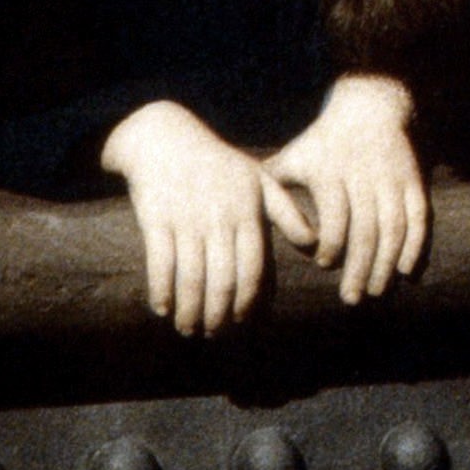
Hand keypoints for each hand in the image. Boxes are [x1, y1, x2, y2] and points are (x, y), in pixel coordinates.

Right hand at [99, 101, 298, 335]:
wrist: (164, 136)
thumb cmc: (216, 163)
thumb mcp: (257, 179)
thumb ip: (286, 212)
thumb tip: (313, 243)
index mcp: (247, 212)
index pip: (253, 268)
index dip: (247, 301)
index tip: (241, 321)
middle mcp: (219, 218)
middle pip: (222, 280)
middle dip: (218, 314)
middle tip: (213, 333)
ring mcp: (186, 219)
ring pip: (192, 278)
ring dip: (190, 310)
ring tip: (188, 328)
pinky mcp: (156, 218)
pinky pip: (161, 263)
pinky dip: (162, 290)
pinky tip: (162, 308)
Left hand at [265, 75, 428, 303]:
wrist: (371, 108)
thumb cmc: (324, 142)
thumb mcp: (296, 155)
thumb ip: (273, 186)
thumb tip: (240, 215)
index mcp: (331, 173)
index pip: (335, 216)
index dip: (331, 243)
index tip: (323, 264)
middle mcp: (363, 177)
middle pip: (365, 229)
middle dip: (358, 267)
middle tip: (351, 299)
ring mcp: (391, 180)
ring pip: (393, 228)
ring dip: (385, 264)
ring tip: (376, 292)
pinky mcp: (414, 181)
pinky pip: (418, 217)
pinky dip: (414, 246)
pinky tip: (406, 271)